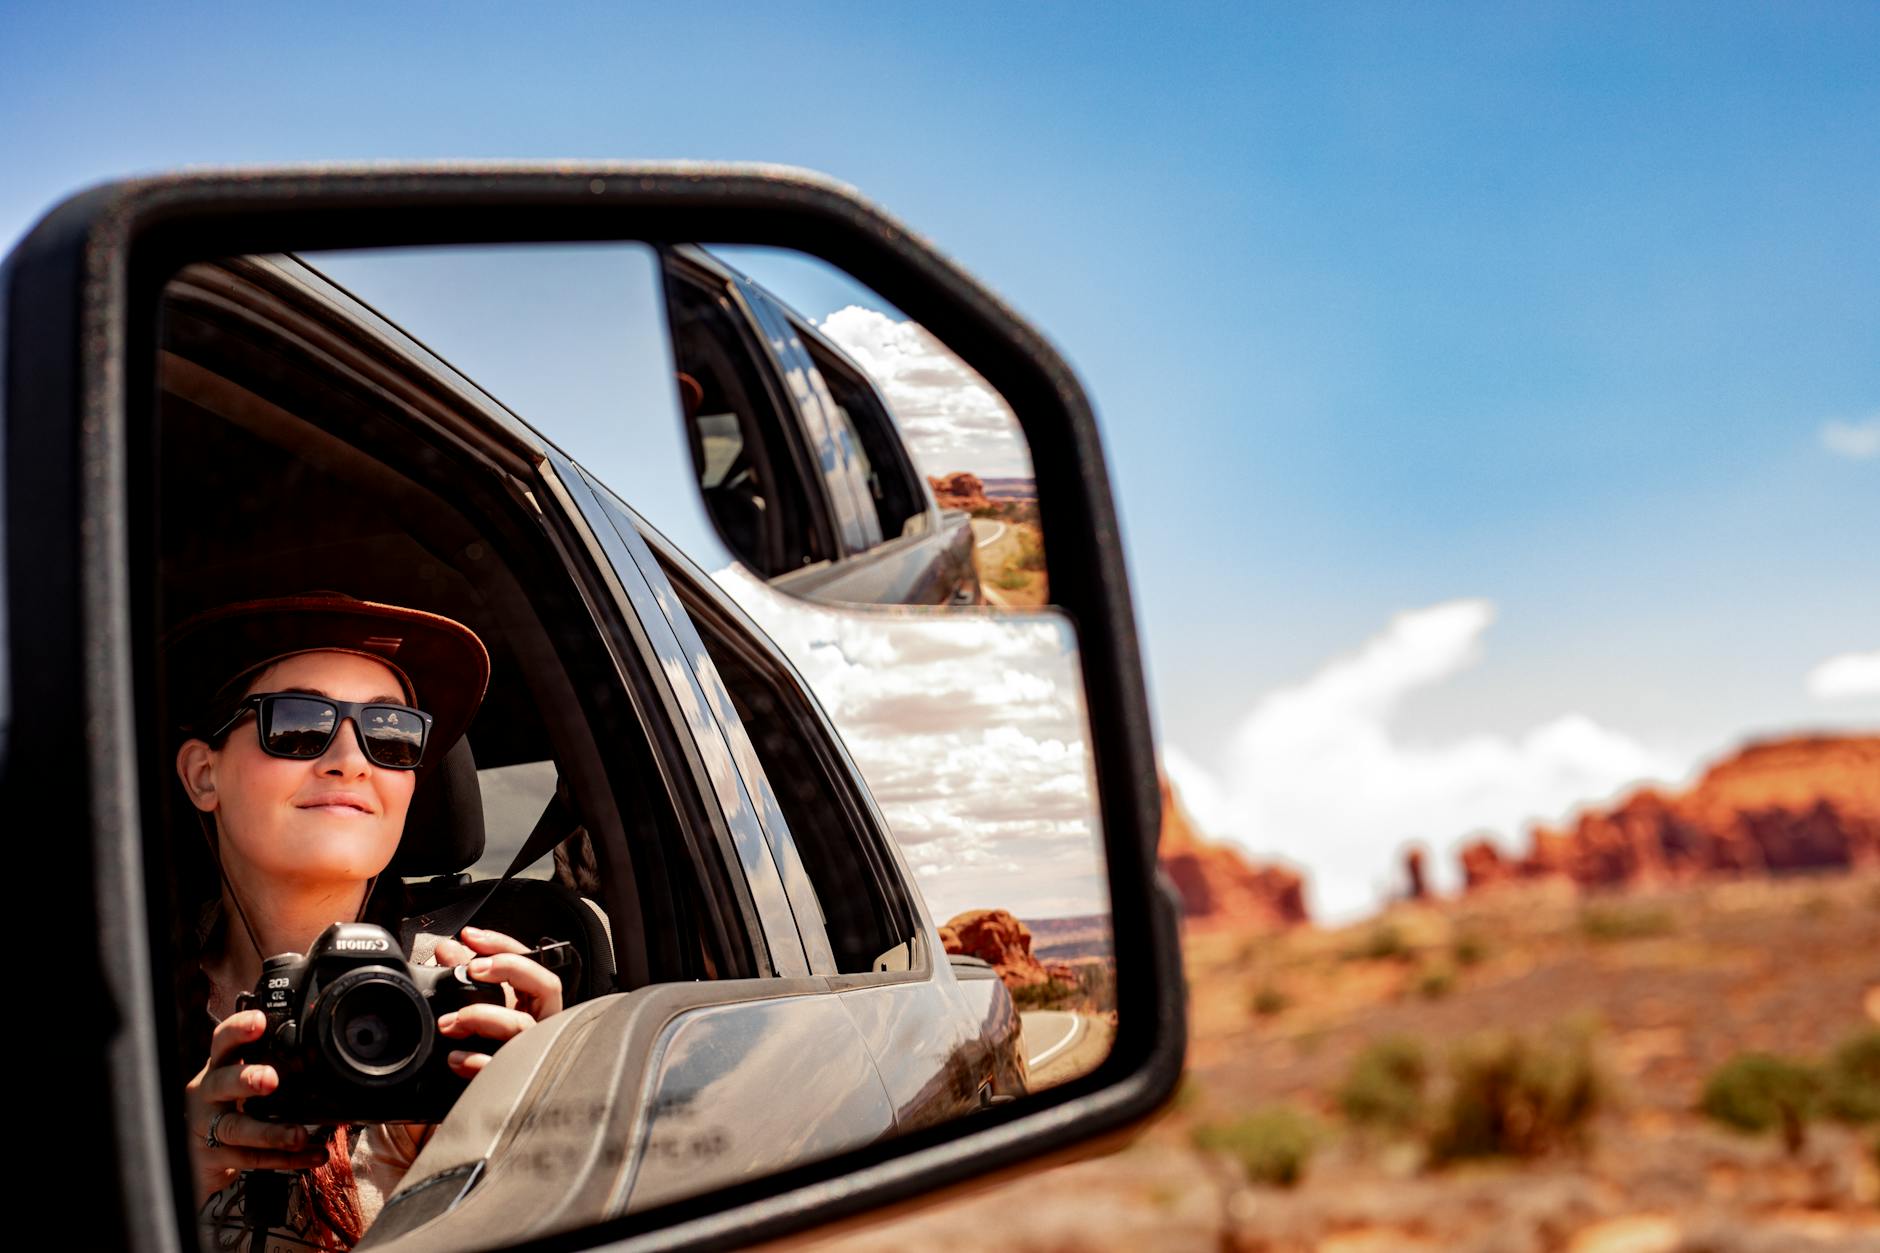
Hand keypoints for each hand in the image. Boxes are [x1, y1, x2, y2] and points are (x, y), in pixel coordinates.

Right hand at [186, 1010, 330, 1207]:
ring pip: (236, 1128)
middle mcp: (208, 1095)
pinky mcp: (215, 1158)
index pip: (222, 1043)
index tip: (259, 1022)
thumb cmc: (225, 1105)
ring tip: (300, 1135)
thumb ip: (265, 1064)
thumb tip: (316, 1052)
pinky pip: (252, 1160)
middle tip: (270, 1079)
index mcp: (217, 1068)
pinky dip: (286, 1159)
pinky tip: (313, 1155)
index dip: (238, 1030)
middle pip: (221, 1083)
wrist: (192, 1154)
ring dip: (271, 1132)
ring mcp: (207, 1128)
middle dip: (245, 1080)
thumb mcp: (237, 1080)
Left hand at [431, 925, 564, 1078]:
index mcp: (534, 1003)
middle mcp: (542, 1023)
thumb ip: (465, 977)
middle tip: (474, 969)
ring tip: (448, 1022)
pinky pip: (502, 1067)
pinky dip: (476, 1060)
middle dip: (511, 968)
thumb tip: (447, 949)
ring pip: (522, 1025)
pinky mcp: (516, 1081)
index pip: (532, 962)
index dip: (504, 945)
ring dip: (482, 1015)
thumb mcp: (477, 1007)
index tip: (470, 937)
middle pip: (547, 985)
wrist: (487, 1105)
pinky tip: (455, 1058)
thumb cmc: (487, 1051)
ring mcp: (533, 1052)